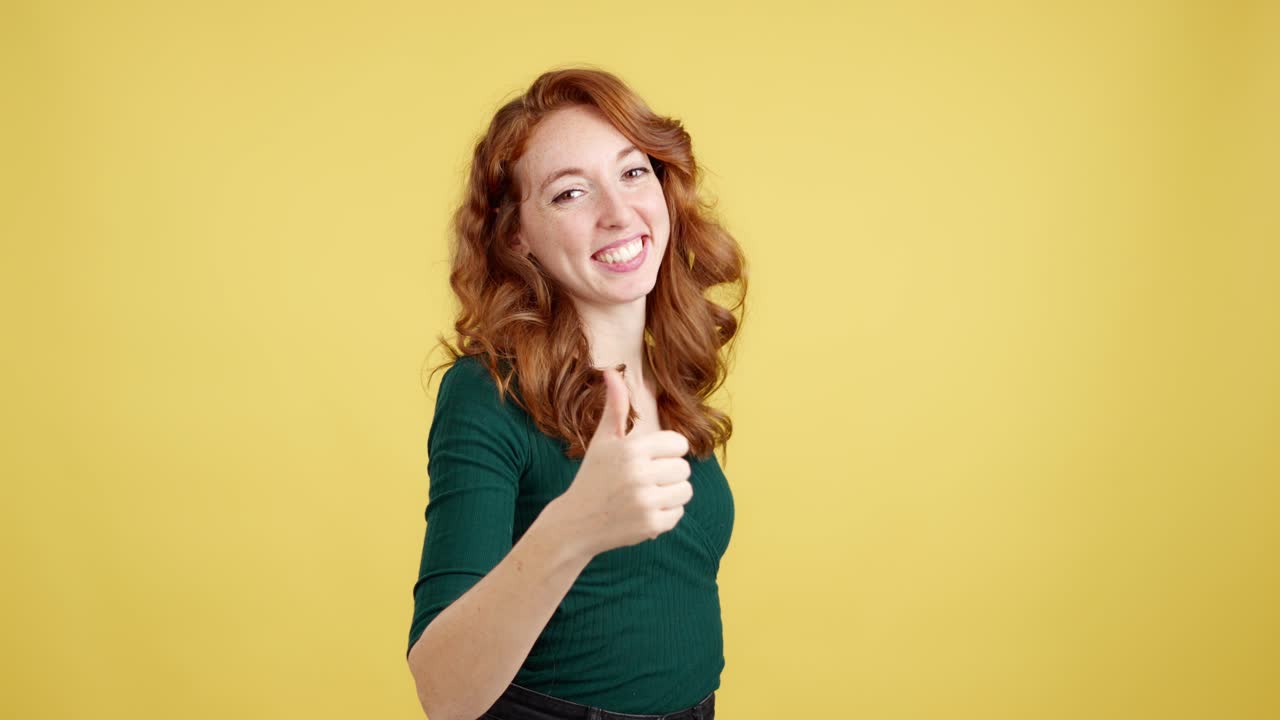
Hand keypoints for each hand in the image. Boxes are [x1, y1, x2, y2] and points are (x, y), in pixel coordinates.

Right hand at [557, 366, 692, 557]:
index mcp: (631, 449)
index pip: (678, 444)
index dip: (667, 451)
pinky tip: (643, 512)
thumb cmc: (593, 476)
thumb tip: (612, 372)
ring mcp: (645, 501)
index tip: (650, 459)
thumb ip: (615, 407)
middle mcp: (639, 474)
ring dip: (670, 494)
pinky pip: (678, 513)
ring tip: (646, 496)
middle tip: (644, 481)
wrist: (576, 523)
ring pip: (686, 491)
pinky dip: (665, 514)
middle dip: (668, 474)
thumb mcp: (603, 441)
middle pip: (684, 469)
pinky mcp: (651, 525)